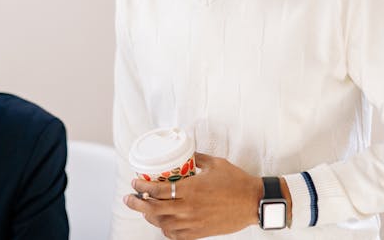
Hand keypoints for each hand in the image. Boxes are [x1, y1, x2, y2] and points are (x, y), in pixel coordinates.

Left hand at [123, 152, 263, 238]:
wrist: (254, 202)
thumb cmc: (236, 181)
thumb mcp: (214, 163)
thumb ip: (197, 158)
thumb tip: (186, 153)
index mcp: (191, 189)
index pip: (158, 190)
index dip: (142, 187)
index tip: (134, 183)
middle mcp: (189, 207)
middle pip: (154, 209)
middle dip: (138, 204)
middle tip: (129, 198)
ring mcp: (193, 222)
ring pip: (162, 224)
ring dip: (150, 217)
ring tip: (144, 210)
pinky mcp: (200, 232)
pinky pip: (176, 236)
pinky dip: (166, 231)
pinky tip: (163, 224)